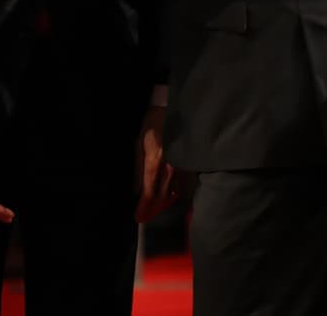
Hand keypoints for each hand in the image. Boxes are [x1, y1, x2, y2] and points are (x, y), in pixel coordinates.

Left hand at [133, 104, 180, 222]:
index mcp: (154, 160)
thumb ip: (138, 168)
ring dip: (167, 200)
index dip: (145, 203)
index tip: (140, 214)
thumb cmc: (151, 126)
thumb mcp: (138, 144)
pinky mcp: (189, 162)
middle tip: (148, 214)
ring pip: (176, 190)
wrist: (170, 110)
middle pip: (163, 193)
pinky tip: (174, 195)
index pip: (150, 188)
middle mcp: (169, 165)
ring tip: (160, 207)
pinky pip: (185, 182)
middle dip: (156, 205)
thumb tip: (136, 190)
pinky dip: (179, 191)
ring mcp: (182, 164)